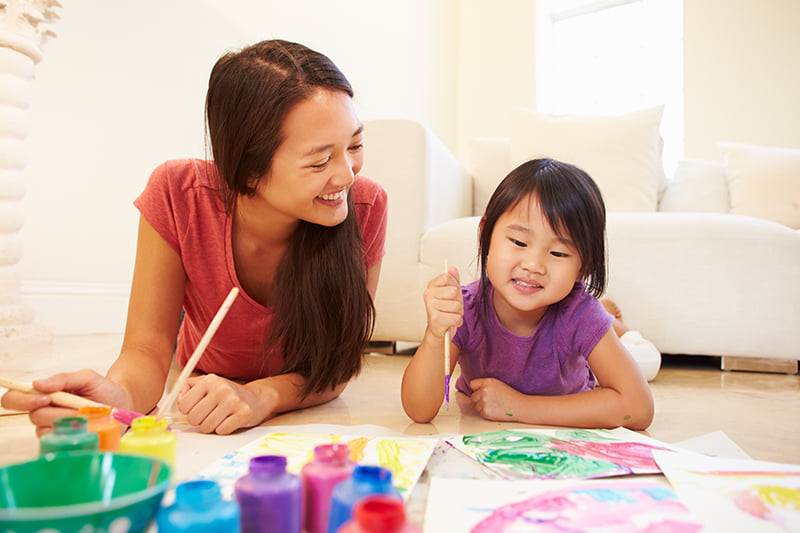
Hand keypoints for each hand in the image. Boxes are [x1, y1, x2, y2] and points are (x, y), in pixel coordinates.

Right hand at [0, 369, 131, 436]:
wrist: (124, 405)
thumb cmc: (104, 390)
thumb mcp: (87, 378)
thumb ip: (64, 378)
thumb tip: (38, 383)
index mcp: (45, 395)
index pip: (15, 398)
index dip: (22, 400)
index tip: (45, 398)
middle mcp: (45, 413)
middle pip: (33, 416)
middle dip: (57, 412)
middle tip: (76, 408)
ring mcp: (53, 429)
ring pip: (46, 430)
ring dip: (69, 422)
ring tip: (88, 416)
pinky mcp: (64, 442)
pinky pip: (58, 442)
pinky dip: (74, 434)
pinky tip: (88, 428)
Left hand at [178, 374, 269, 434]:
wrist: (257, 398)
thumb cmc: (228, 394)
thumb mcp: (208, 384)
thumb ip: (187, 388)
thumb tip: (175, 399)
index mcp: (210, 380)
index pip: (184, 405)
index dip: (189, 411)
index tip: (198, 408)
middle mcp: (221, 389)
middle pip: (194, 418)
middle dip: (200, 421)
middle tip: (210, 414)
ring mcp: (233, 401)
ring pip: (206, 427)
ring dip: (211, 426)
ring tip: (220, 417)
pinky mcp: (243, 414)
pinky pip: (221, 430)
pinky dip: (223, 429)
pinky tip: (229, 421)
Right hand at [423, 265, 462, 338]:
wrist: (439, 328)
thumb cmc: (446, 308)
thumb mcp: (451, 291)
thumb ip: (453, 279)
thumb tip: (453, 268)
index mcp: (432, 285)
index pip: (447, 277)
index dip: (455, 285)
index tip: (452, 292)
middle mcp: (428, 295)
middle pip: (454, 292)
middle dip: (458, 300)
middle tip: (452, 306)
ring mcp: (431, 307)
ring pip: (456, 306)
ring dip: (458, 312)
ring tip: (451, 314)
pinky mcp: (435, 319)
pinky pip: (456, 317)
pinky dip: (457, 321)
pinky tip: (450, 321)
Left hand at [469, 377, 521, 421]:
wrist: (520, 406)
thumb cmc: (510, 395)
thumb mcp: (497, 384)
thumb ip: (485, 385)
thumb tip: (473, 391)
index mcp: (487, 382)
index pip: (472, 384)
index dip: (477, 389)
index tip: (482, 392)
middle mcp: (484, 391)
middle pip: (473, 397)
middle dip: (479, 399)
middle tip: (491, 401)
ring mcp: (484, 402)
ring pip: (476, 406)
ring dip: (483, 407)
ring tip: (495, 405)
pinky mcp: (486, 412)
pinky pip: (481, 413)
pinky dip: (487, 413)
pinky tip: (496, 411)